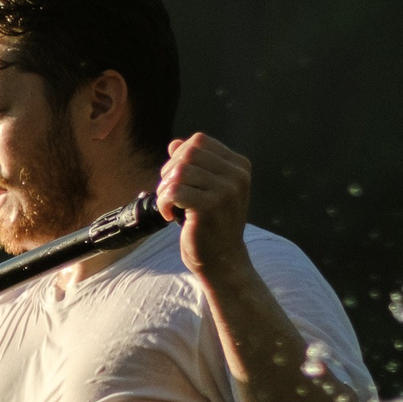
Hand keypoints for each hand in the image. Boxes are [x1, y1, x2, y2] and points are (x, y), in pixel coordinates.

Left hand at [156, 132, 252, 280]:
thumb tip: (174, 144)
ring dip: (165, 188)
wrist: (222, 260)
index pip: (199, 141)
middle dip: (169, 171)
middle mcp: (236, 176)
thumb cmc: (212, 225)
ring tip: (169, 205)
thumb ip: (195, 166)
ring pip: (180, 171)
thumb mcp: (207, 190)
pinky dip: (163, 202)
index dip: (179, 156)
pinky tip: (168, 214)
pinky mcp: (210, 206)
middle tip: (170, 194)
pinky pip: (174, 190)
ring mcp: (226, 190)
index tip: (177, 179)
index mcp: (239, 167)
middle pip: (188, 153)